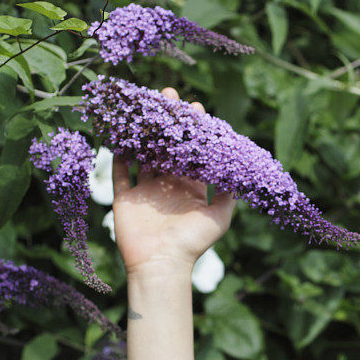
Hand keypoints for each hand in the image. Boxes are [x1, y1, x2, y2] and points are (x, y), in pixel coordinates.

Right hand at [111, 87, 237, 276]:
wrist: (162, 265)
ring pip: (144, 155)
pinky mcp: (125, 199)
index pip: (192, 154)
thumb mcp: (220, 216)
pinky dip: (118, 153)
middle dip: (168, 122)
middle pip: (167, 148)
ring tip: (145, 106)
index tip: (196, 109)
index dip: (194, 131)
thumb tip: (242, 169)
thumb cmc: (193, 242)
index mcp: (190, 189)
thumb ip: (229, 192)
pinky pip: (120, 172)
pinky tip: (119, 132)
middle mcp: (168, 187)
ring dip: (144, 131)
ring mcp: (146, 192)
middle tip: (168, 95)